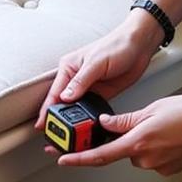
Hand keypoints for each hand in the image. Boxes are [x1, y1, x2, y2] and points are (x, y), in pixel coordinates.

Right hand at [34, 14, 160, 131]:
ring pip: (76, 109)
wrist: (139, 46)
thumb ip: (81, 81)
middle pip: (63, 104)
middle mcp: (76, 79)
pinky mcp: (101, 94)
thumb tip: (65, 97)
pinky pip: (90, 110)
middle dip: (59, 120)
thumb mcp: (97, 63)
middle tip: (56, 136)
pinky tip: (86, 128)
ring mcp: (88, 88)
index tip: (42, 124)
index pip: (54, 93)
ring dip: (73, 121)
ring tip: (70, 136)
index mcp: (69, 68)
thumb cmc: (117, 45)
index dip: (47, 110)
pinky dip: (87, 119)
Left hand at [57, 94, 181, 174]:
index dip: (78, 158)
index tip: (62, 159)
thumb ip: (125, 119)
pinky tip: (168, 134)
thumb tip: (105, 122)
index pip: (100, 154)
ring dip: (140, 140)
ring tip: (162, 124)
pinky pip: (152, 157)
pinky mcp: (168, 169)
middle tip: (140, 121)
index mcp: (137, 143)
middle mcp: (145, 159)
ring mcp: (158, 166)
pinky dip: (154, 146)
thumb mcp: (151, 109)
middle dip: (123, 137)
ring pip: (137, 152)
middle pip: (121, 149)